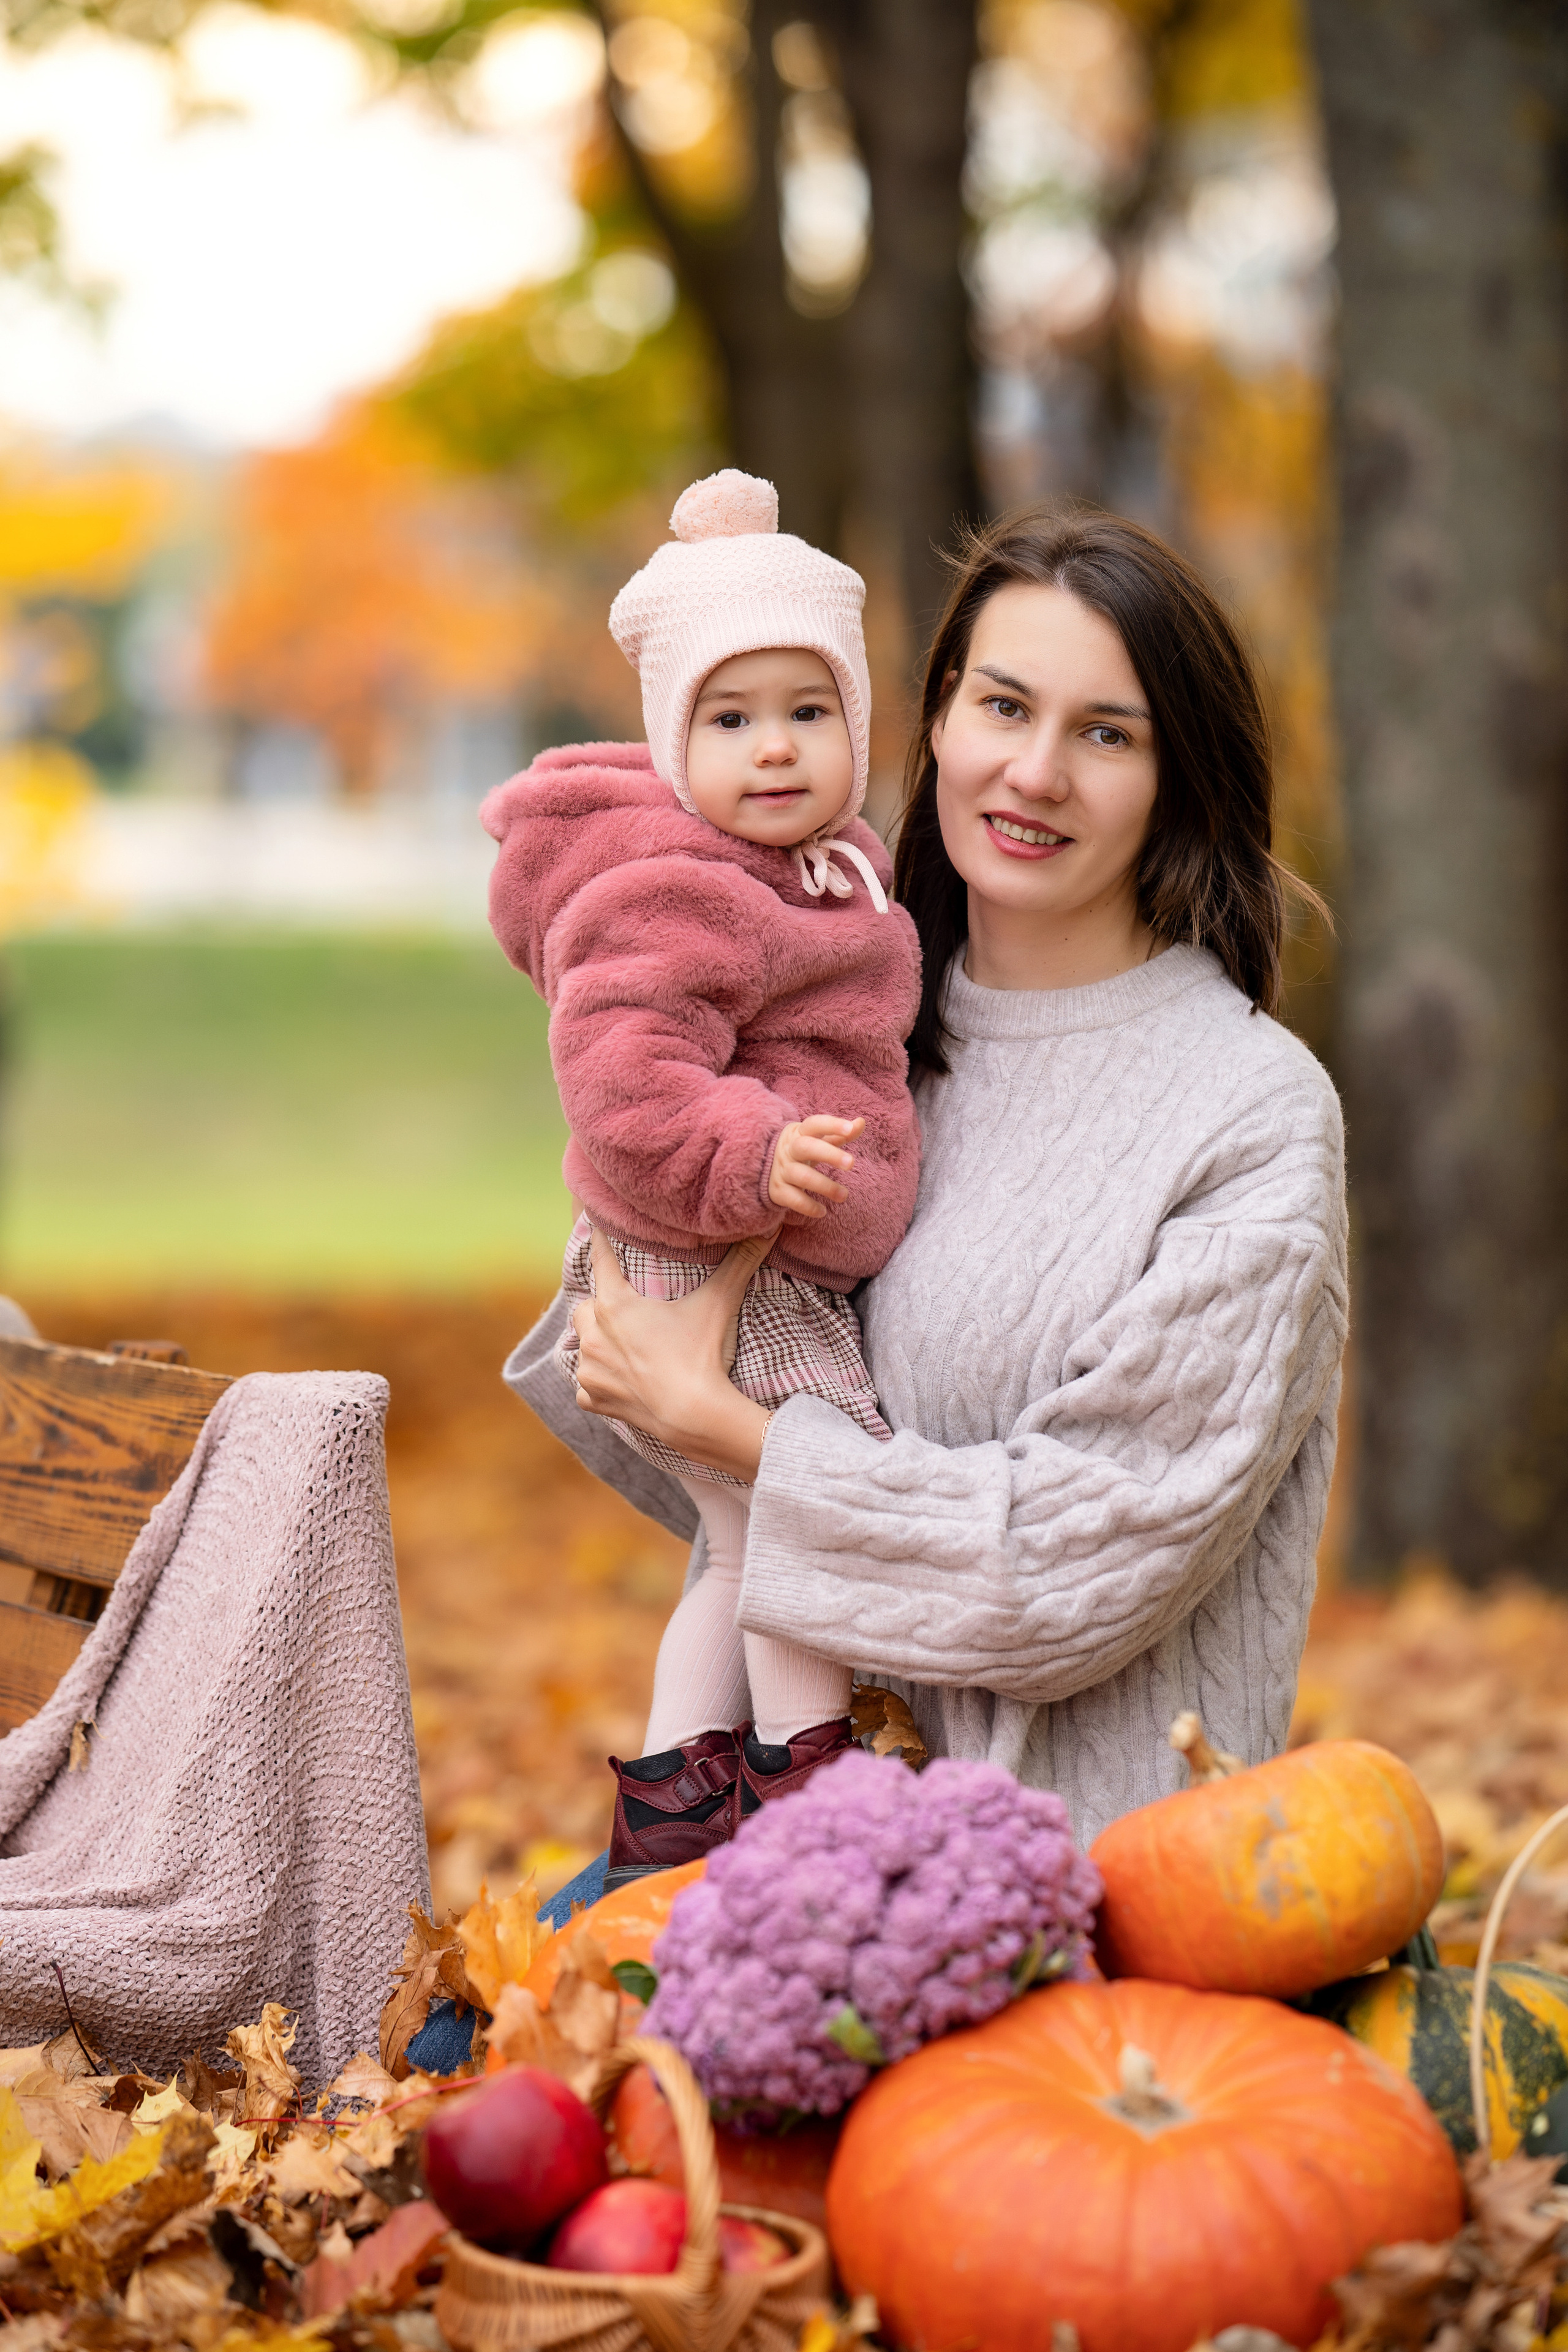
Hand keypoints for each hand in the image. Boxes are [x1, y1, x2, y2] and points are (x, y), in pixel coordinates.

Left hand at [572, 1225, 778, 1481]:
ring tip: (620, 1345)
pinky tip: (618, 1382)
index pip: (601, 1261)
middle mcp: (594, 1335)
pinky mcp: (594, 1399)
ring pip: (581, 1347)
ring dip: (596, 1343)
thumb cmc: (702, 1355)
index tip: (594, 1228)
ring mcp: (591, 1371)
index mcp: (615, 1305)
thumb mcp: (719, 1303)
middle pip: (583, 1307)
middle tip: (620, 1306)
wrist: (695, 1415)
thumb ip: (740, 1262)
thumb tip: (765, 1229)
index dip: (599, 1243)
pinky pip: (586, 1387)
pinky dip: (599, 1384)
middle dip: (598, 1304)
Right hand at [769, 1115, 864, 1217]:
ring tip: (844, 1196)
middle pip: (806, 1147)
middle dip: (830, 1154)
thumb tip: (861, 1122)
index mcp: (800, 1133)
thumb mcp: (817, 1140)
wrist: (765, 1167)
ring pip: (803, 1177)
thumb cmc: (801, 1151)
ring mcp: (782, 1170)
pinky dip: (809, 1207)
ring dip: (826, 1186)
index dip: (832, 1125)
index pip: (814, 1124)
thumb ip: (840, 1134)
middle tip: (852, 1164)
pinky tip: (823, 1211)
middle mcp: (789, 1150)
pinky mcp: (777, 1190)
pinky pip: (794, 1199)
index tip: (851, 1129)